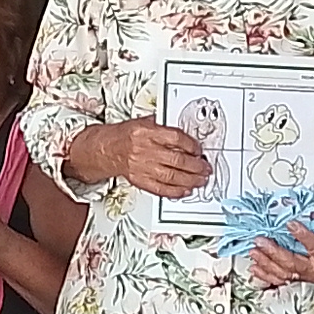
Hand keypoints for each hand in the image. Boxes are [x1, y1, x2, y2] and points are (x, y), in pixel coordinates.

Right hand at [64, 118, 209, 199]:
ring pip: (171, 176)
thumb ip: (165, 128)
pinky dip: (175, 191)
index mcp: (146, 132)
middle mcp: (144, 150)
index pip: (176, 139)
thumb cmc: (127, 135)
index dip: (192, 146)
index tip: (200, 151)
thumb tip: (187, 137)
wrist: (108, 149)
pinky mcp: (140, 180)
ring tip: (201, 180)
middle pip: (176, 160)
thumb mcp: (145, 122)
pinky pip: (160, 189)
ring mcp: (142, 167)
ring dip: (190, 180)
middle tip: (206, 168)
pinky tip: (185, 190)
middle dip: (196, 166)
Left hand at [244, 223, 313, 284]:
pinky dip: (268, 274)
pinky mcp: (304, 276)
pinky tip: (257, 269)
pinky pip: (283, 278)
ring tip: (255, 252)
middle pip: (294, 265)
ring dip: (267, 263)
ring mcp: (310, 276)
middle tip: (262, 241)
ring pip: (286, 273)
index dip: (303, 236)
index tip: (292, 224)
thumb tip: (312, 213)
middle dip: (275, 252)